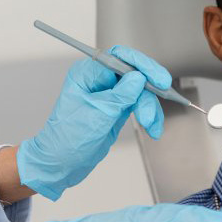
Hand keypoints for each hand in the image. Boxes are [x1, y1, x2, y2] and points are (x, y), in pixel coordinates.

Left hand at [17, 45, 170, 200]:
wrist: (60, 164)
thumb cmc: (67, 140)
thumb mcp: (97, 116)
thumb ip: (120, 95)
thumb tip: (139, 78)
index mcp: (87, 74)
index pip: (119, 57)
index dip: (142, 65)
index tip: (158, 80)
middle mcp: (99, 80)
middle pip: (135, 73)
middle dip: (149, 91)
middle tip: (161, 100)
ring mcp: (110, 94)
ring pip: (141, 91)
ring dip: (150, 108)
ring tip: (151, 126)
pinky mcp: (118, 107)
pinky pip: (140, 105)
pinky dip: (149, 116)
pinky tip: (153, 128)